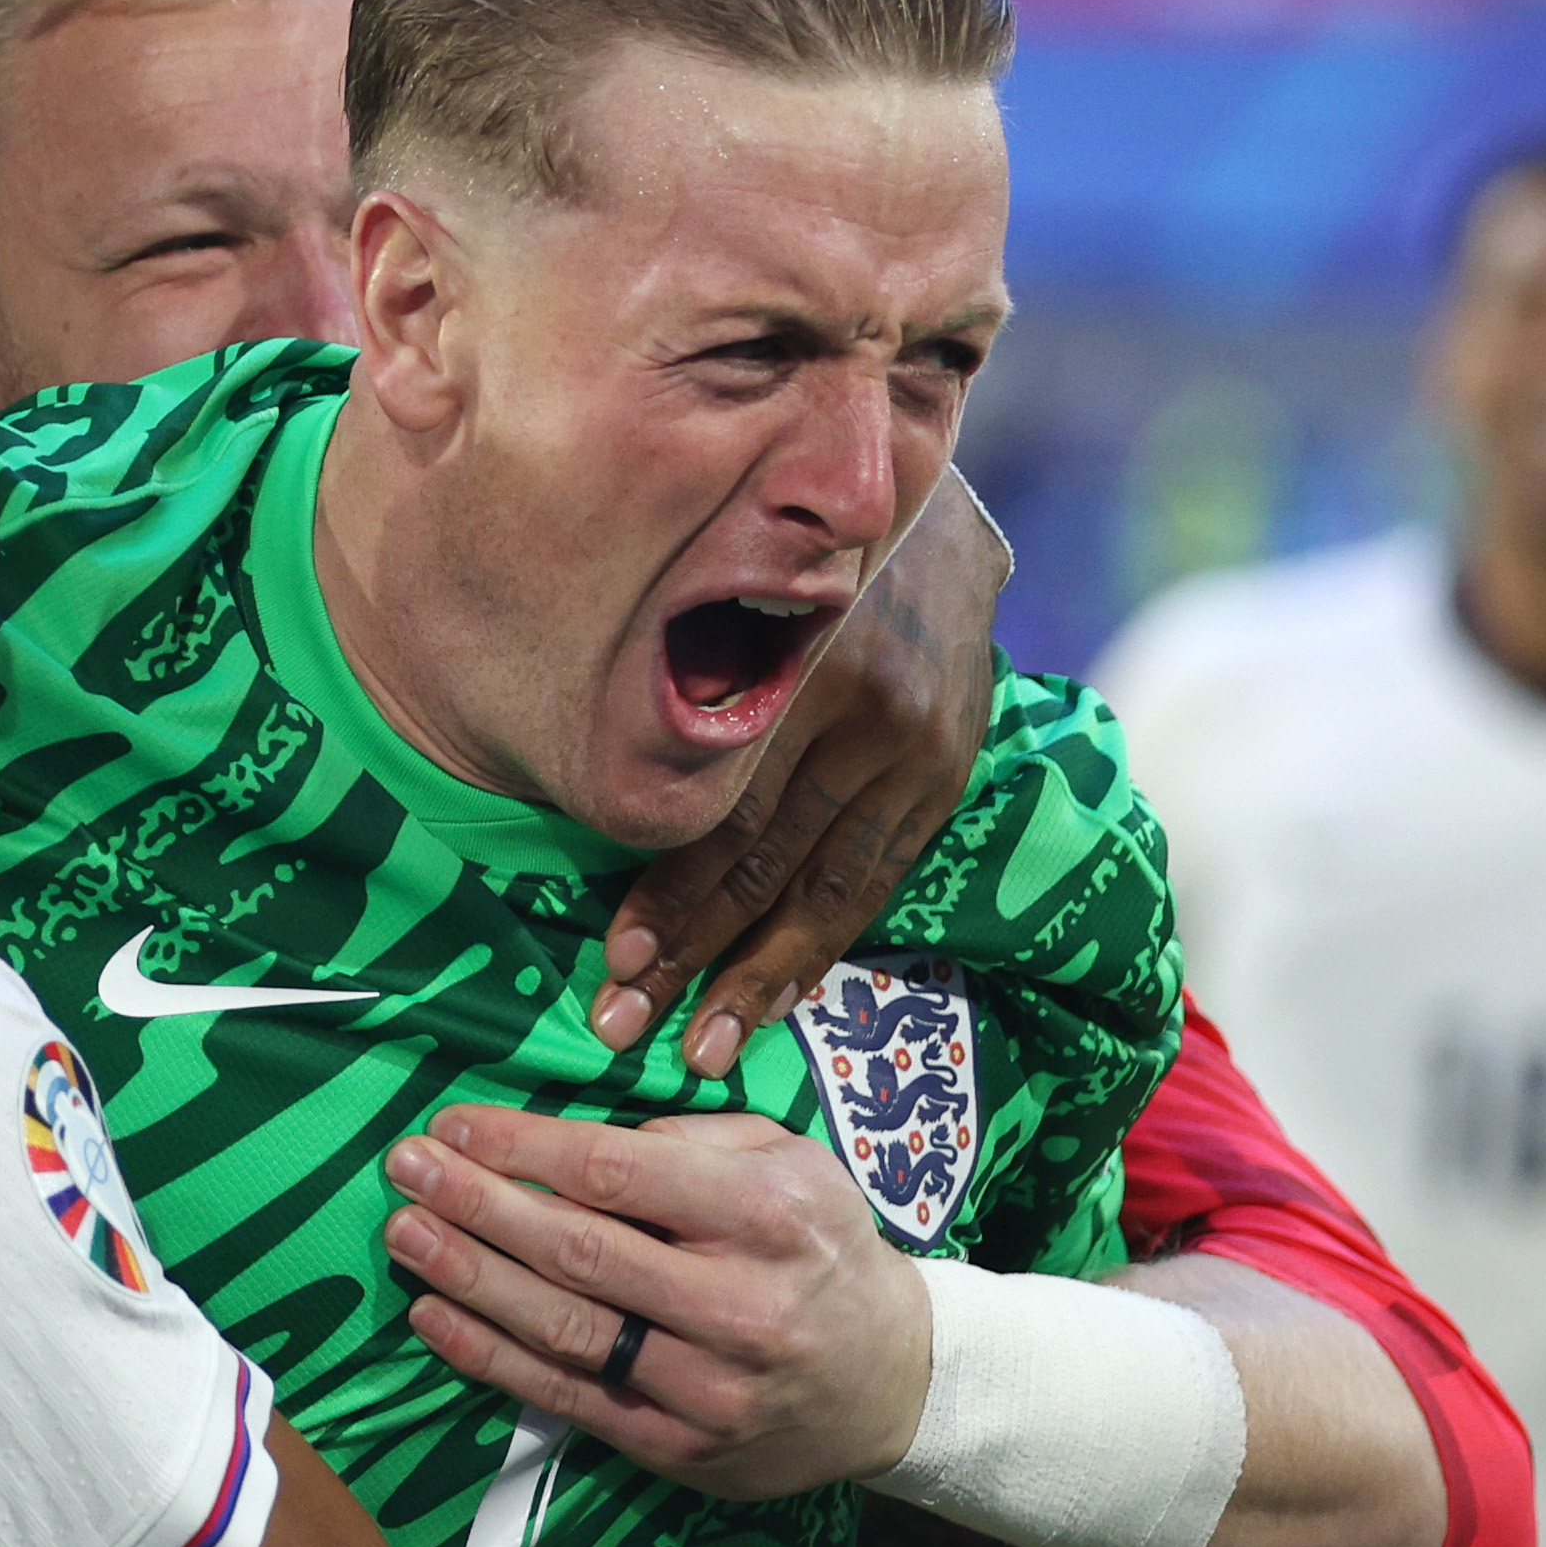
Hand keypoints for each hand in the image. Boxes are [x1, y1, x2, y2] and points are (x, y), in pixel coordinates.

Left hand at [380, 1104, 931, 1497]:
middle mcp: (739, 1306)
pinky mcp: (677, 1447)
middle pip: (580, 1251)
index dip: (525, 1148)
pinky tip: (434, 1316)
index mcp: (767, 1218)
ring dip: (468, 1278)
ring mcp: (706, 1387)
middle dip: (478, 1205)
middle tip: (405, 1166)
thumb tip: (580, 1142)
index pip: (621, 1174)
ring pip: (563, 1329)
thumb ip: (694, 1140)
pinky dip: (489, 1357)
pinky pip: (566, 1396)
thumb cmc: (822, 1252)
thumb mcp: (791, 1166)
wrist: (892, 1382)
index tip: (455, 1125)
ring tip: (403, 1233)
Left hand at [591, 471, 1003, 1074]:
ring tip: (703, 1048)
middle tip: (628, 1027)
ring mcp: (922, 749)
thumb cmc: (775, 535)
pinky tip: (779, 998)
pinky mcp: (948, 772)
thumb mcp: (722, 572)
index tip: (616, 959)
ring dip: (760, 978)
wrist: (922, 498)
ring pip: (831, 889)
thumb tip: (597, 776)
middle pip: (769, 862)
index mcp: (809, 662)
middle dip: (697, 957)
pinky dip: (824, 944)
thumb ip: (675, 667)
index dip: (670, 893)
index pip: (730, 808)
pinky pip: (879, 878)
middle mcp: (874, 712)